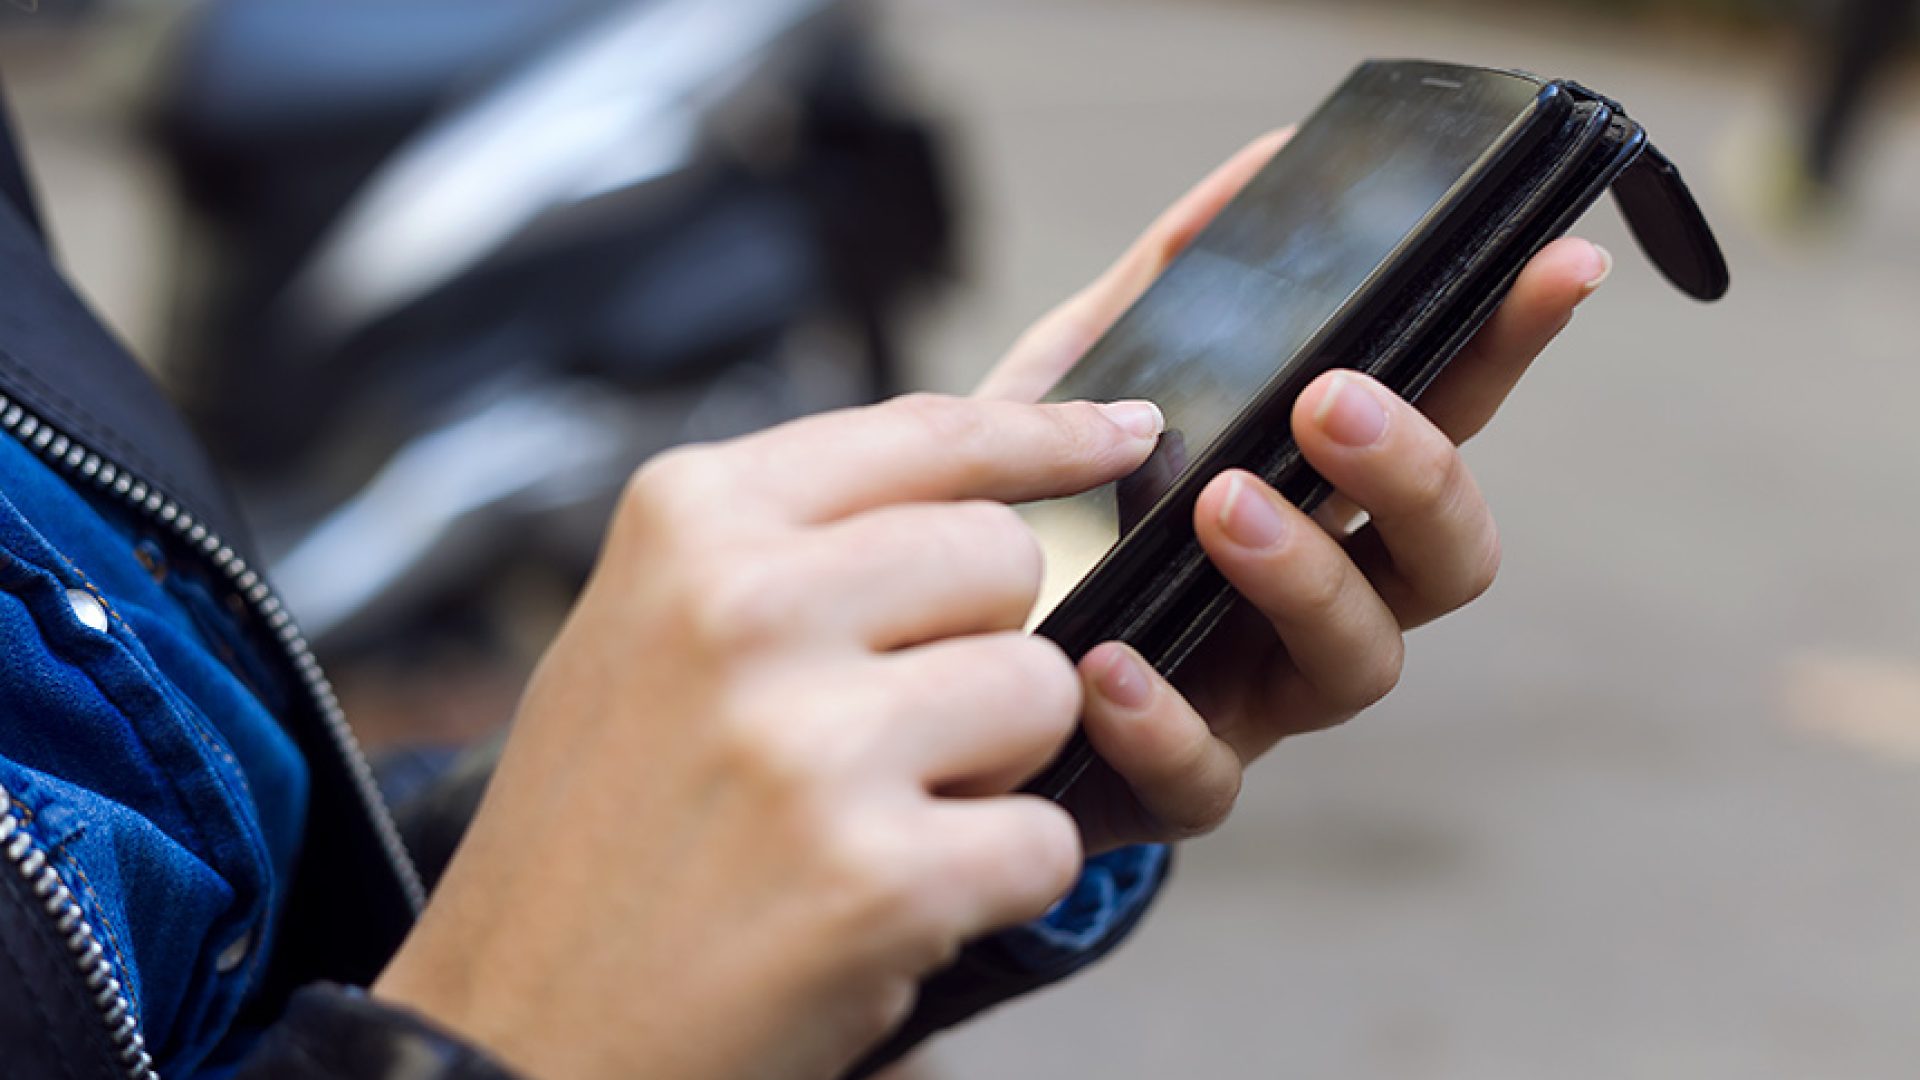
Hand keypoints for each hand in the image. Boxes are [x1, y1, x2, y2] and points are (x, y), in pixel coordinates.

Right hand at [373, 395, 1163, 1078]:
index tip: (1122, 435)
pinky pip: (1048, 839)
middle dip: (986, 642)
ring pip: (1046, 690)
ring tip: (876, 816)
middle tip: (891, 728)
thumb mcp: (653, 631)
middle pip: (1005, 557)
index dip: (1045, 434)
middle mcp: (742, 605)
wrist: (513, 1036)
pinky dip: (996, 883)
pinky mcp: (875, 875)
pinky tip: (888, 905)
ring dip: (997, 767)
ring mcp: (807, 741)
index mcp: (687, 521)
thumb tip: (1000, 468)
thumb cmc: (601, 830)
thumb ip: (801, 542)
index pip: (925, 434)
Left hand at [978, 131, 1613, 852]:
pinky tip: (1108, 660)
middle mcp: (1308, 600)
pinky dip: (1166, 719)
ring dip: (1308, 578)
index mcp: (1309, 497)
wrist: (927, 649)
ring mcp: (1252, 696)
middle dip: (1415, 477)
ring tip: (1223, 507)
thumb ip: (1163, 284)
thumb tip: (1257, 166)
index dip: (1505, 351)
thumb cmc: (1030, 513)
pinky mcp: (1169, 782)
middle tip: (1331, 403)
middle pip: (1445, 561)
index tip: (1555, 267)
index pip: (1438, 417)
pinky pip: (1208, 778)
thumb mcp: (1074, 381)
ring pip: (1360, 665)